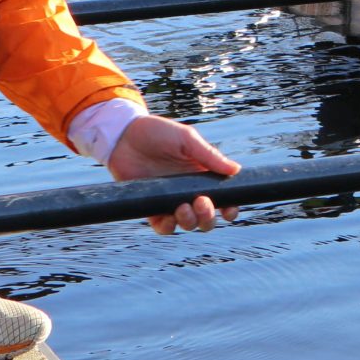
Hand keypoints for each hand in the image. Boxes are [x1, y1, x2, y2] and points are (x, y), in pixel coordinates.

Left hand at [105, 115, 240, 233]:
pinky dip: (169, 227)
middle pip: (206, 218)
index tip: (230, 210)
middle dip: (208, 217)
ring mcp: (170, 200)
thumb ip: (209, 156)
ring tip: (183, 207)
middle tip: (201, 203)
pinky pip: (164, 227)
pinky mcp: (151, 207)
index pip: (222, 198)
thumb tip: (236, 170)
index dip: (229, 209)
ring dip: (190, 222)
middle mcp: (188, 191)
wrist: (124, 134)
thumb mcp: (187, 139)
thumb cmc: (158, 132)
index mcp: (201, 176)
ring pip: (188, 224)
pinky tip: (170, 217)